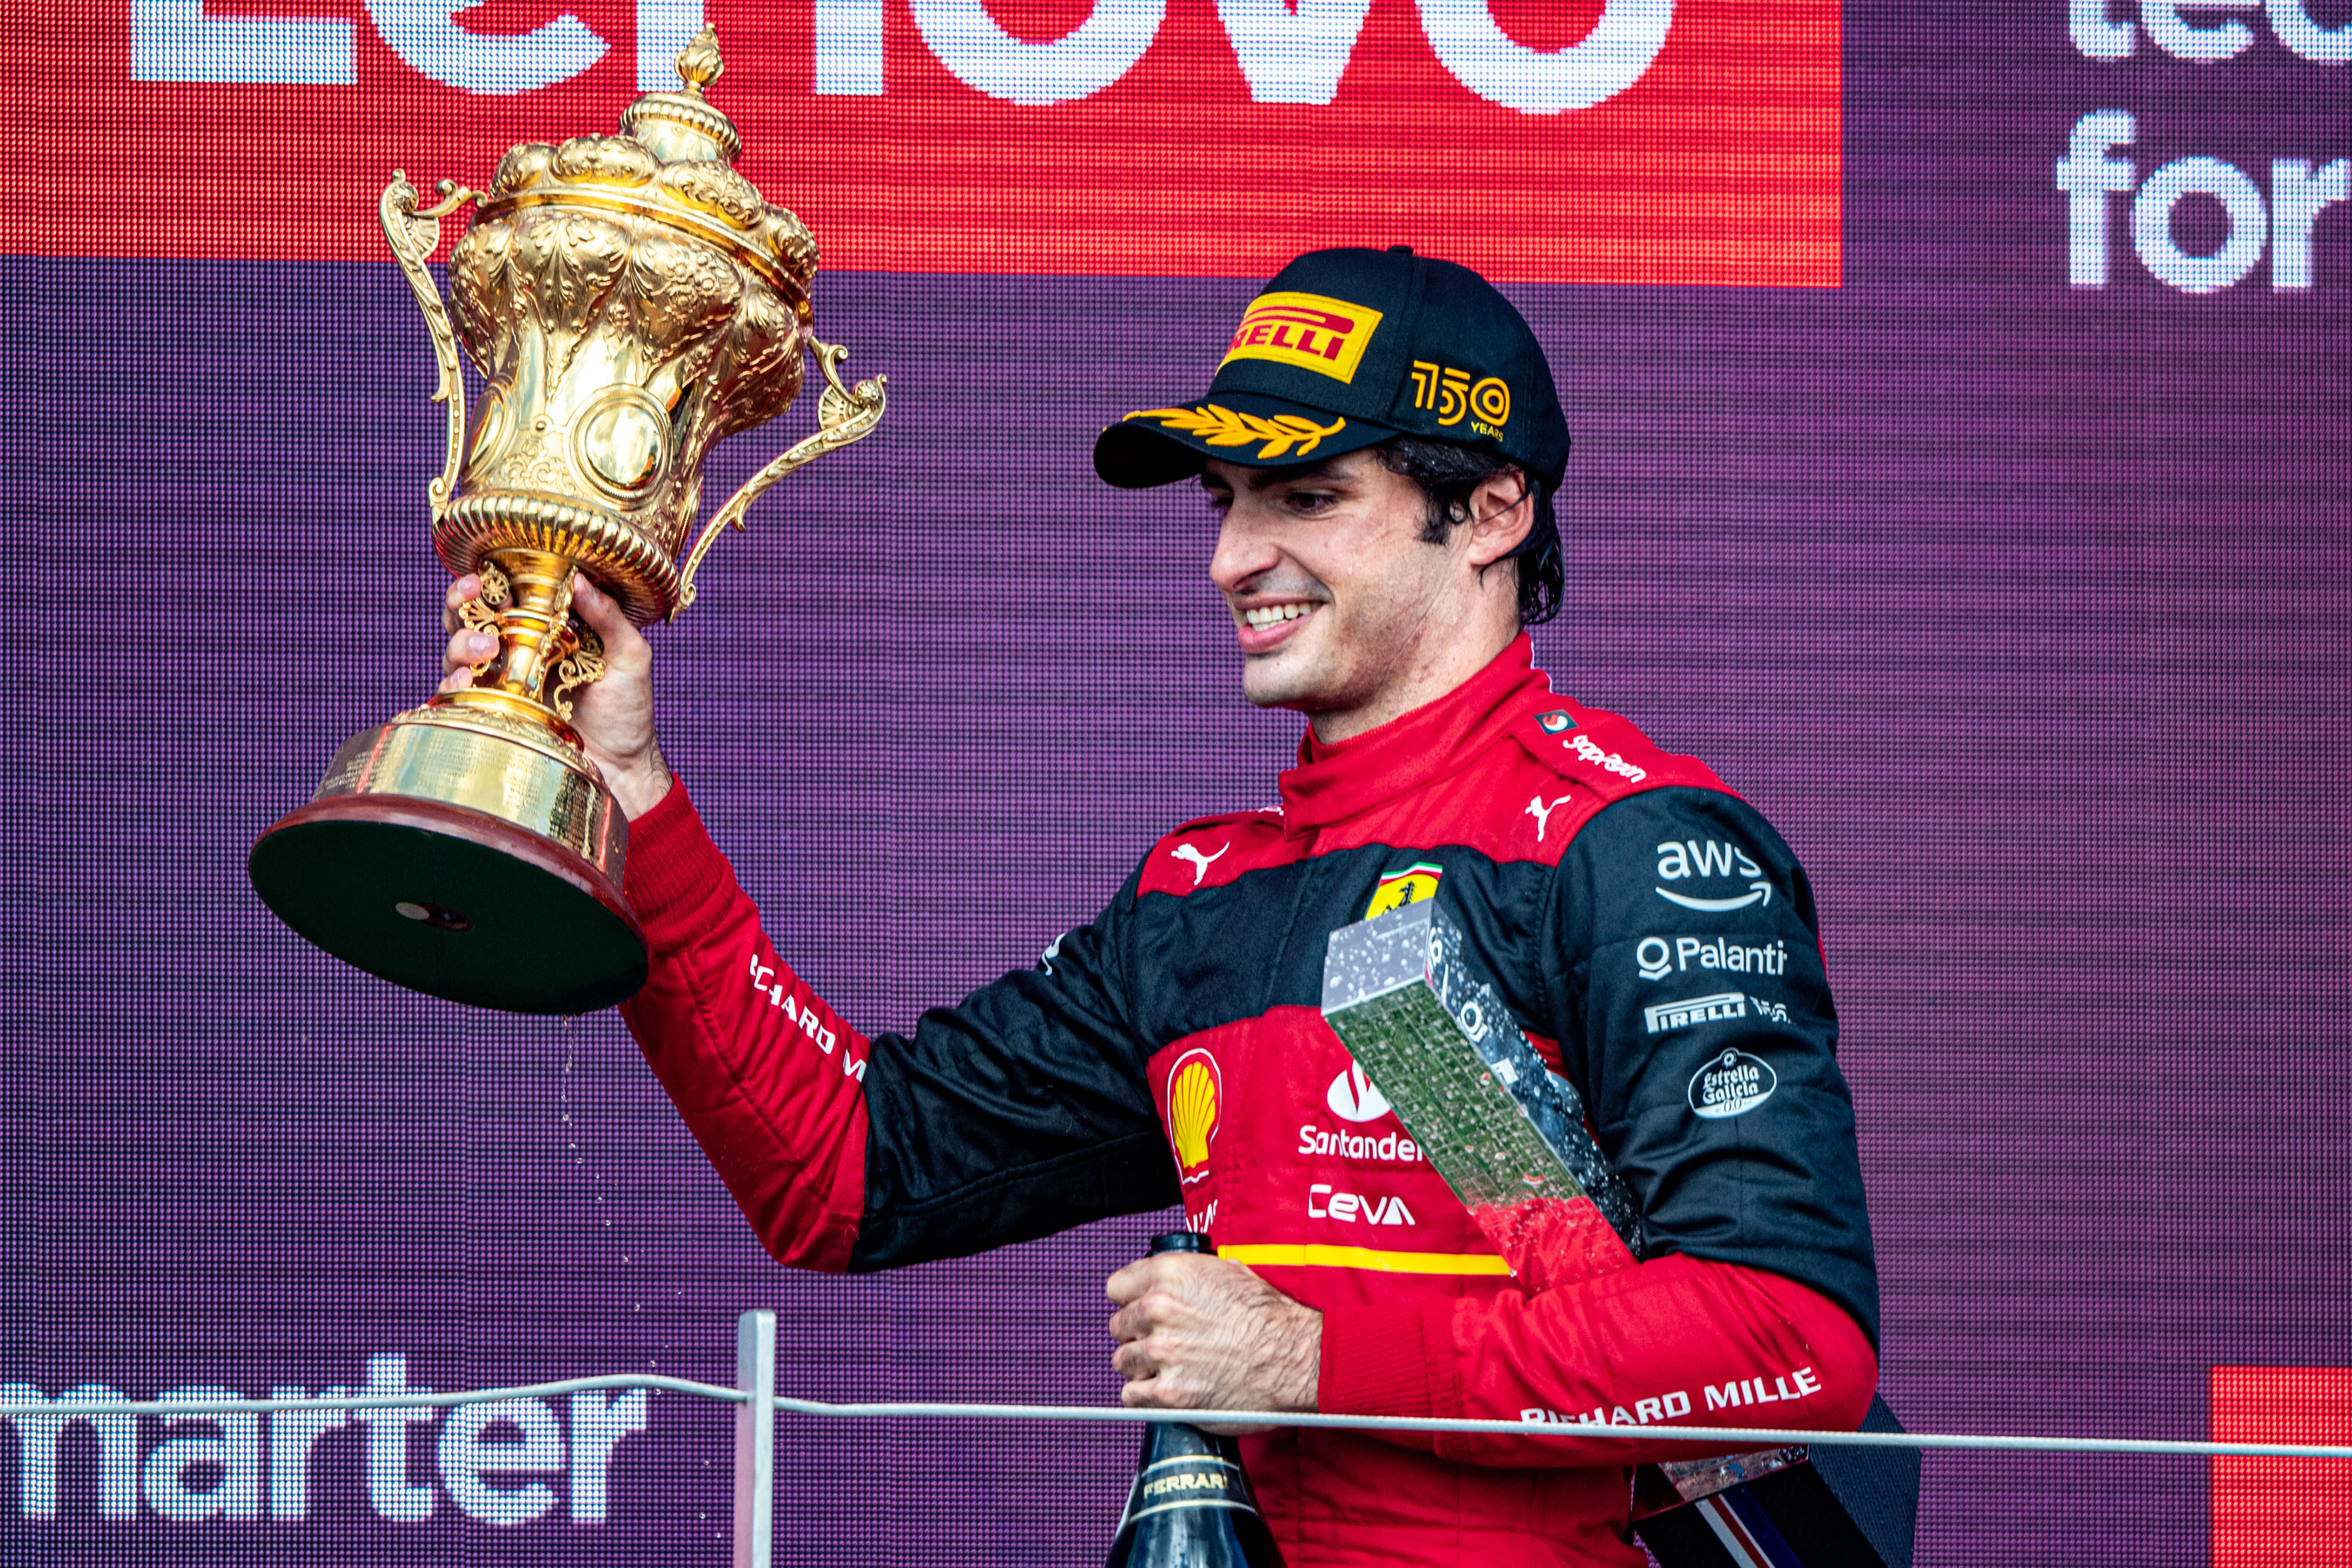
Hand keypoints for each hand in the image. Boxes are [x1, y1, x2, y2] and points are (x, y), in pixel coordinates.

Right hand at [441, 572, 673, 818]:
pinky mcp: (493, 711)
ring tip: (485, 647)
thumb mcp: (630, 657)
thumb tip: (580, 579)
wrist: (621, 766)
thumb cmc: (629, 711)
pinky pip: (457, 691)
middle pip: (472, 614)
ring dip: (462, 640)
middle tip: (474, 596)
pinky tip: (464, 679)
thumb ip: (608, 617)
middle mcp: (518, 650)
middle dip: (462, 600)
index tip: (489, 575)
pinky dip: (452, 679)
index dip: (492, 578)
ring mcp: (502, 681)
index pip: (509, 593)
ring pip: (458, 648)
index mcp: (548, 628)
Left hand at [1106, 1252, 1320, 1433]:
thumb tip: (1168, 1282)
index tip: (1141, 1311)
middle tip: (1163, 1342)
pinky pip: (1132, 1395)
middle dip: (1138, 1335)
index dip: (1131, 1300)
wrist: (1295, 1357)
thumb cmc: (1269, 1317)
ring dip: (1141, 1366)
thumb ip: (1187, 1275)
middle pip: (1119, 1325)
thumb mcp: (1228, 1271)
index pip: (1117, 1287)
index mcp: (1171, 1274)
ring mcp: (1162, 1352)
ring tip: (1169, 1368)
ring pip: (1122, 1361)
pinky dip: (1146, 1396)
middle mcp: (1159, 1309)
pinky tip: (1168, 1389)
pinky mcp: (1169, 1392)